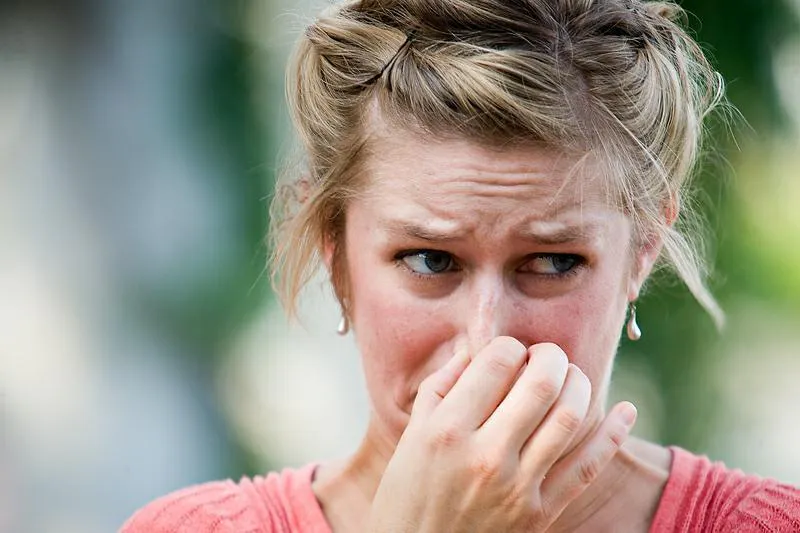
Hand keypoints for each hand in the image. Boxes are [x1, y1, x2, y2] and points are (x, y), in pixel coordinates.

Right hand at [367, 337, 636, 532]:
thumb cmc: (407, 495)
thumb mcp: (411, 435)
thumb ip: (442, 386)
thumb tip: (477, 349)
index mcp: (447, 429)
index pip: (497, 362)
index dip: (510, 346)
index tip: (510, 353)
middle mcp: (484, 455)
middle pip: (541, 383)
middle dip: (552, 356)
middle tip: (547, 356)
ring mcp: (516, 487)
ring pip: (569, 417)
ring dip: (579, 385)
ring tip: (571, 378)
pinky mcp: (540, 514)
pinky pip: (587, 467)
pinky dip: (613, 435)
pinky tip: (625, 410)